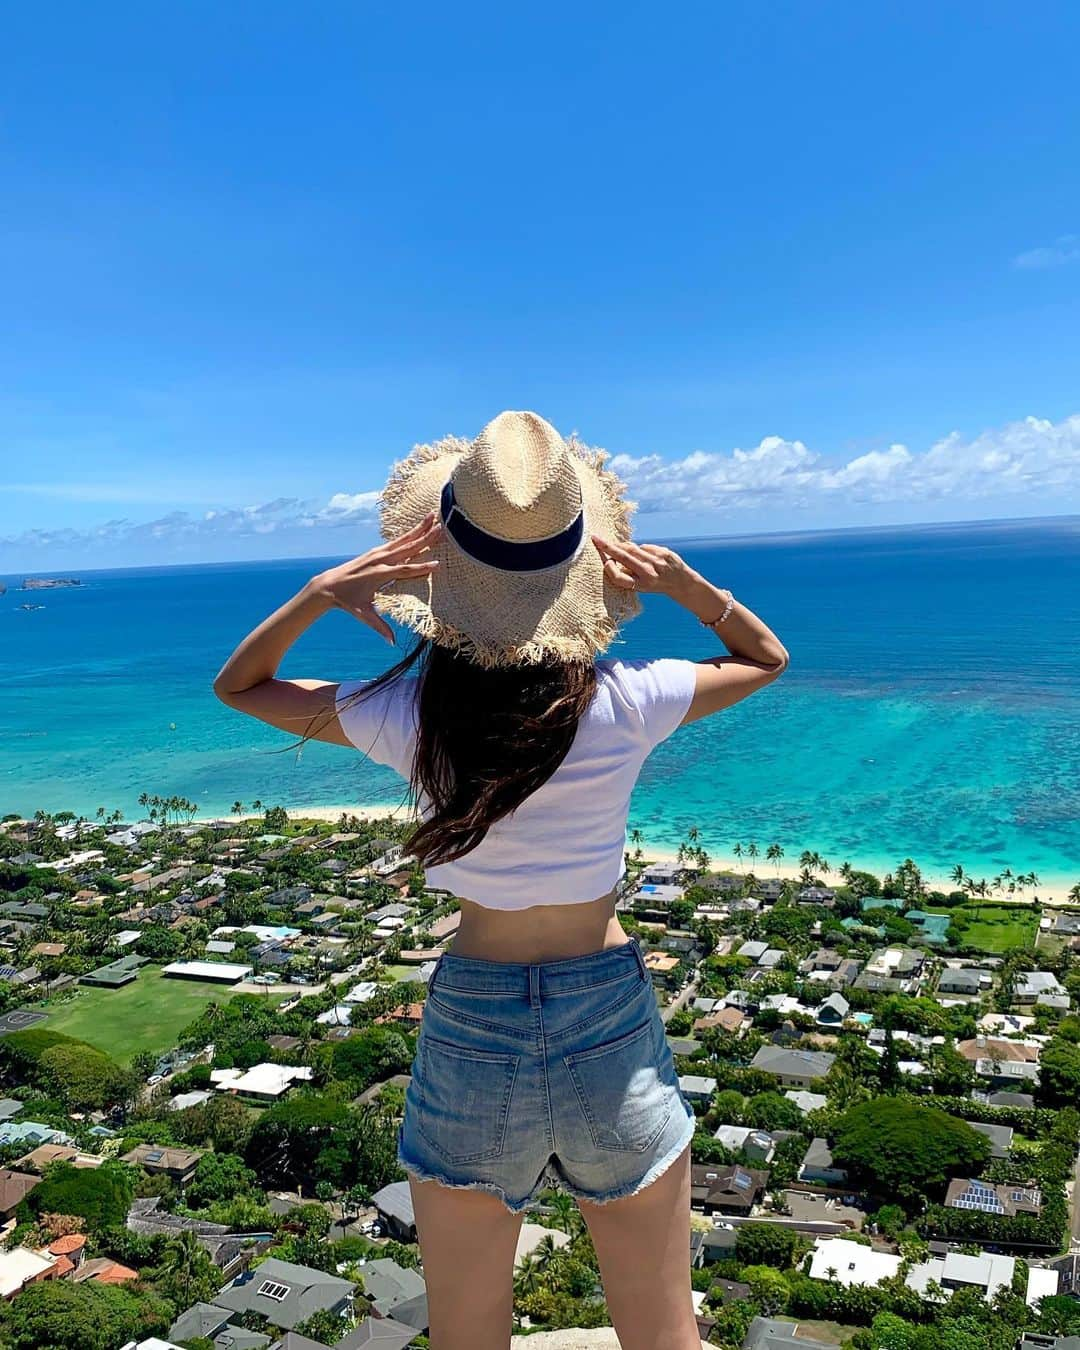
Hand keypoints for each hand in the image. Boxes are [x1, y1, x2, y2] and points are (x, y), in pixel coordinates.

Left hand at [313, 512, 441, 643]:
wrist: (328, 586)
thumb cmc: (348, 601)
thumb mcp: (363, 615)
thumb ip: (379, 627)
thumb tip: (391, 642)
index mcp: (380, 575)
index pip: (405, 570)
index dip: (421, 568)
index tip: (438, 564)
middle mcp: (380, 560)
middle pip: (408, 548)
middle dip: (426, 538)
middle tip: (443, 528)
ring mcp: (378, 553)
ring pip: (403, 539)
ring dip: (419, 528)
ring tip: (433, 516)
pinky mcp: (376, 551)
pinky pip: (396, 541)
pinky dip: (409, 532)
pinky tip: (418, 525)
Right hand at [591, 534, 698, 601]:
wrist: (681, 582)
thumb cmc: (655, 584)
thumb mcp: (641, 585)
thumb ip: (629, 574)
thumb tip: (612, 557)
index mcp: (641, 585)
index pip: (620, 578)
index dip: (610, 569)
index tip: (606, 562)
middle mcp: (649, 574)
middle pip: (624, 557)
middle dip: (608, 547)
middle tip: (596, 539)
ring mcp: (657, 562)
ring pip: (633, 548)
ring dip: (622, 546)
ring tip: (616, 545)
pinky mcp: (664, 552)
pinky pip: (644, 546)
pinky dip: (640, 549)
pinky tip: (643, 555)